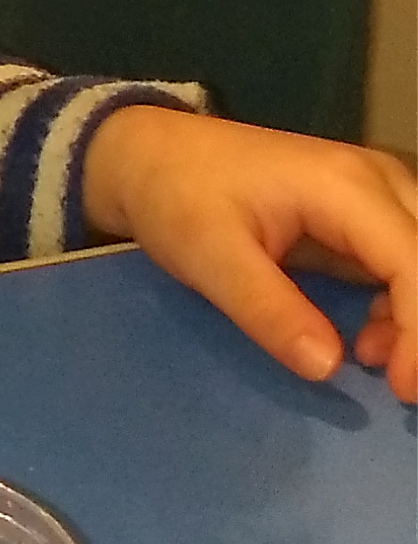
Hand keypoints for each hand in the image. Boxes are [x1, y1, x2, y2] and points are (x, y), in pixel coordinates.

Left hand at [81, 105, 417, 405]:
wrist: (152, 154)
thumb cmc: (176, 197)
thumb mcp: (209, 257)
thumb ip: (268, 309)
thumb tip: (328, 366)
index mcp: (345, 186)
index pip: (414, 261)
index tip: (401, 388)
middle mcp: (378, 181)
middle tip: (399, 386)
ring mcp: (375, 193)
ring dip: (417, 316)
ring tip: (372, 360)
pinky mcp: (364, 213)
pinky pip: (408, 259)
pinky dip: (404, 305)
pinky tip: (368, 340)